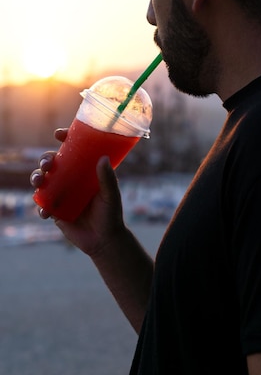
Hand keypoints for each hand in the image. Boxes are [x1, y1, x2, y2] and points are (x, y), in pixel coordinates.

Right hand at [30, 128, 125, 256]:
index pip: (73, 150)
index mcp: (84, 170)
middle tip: (48, 163)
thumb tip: (103, 158)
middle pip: (53, 163)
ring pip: (43, 181)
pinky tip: (45, 211)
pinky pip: (42, 205)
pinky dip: (41, 207)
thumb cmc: (111, 213)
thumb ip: (107, 178)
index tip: (59, 134)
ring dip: (36, 178)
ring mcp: (61, 194)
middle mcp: (71, 179)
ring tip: (39, 181)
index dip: (64, 139)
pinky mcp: (55, 211)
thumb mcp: (111, 194)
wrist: (104, 240)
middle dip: (45, 159)